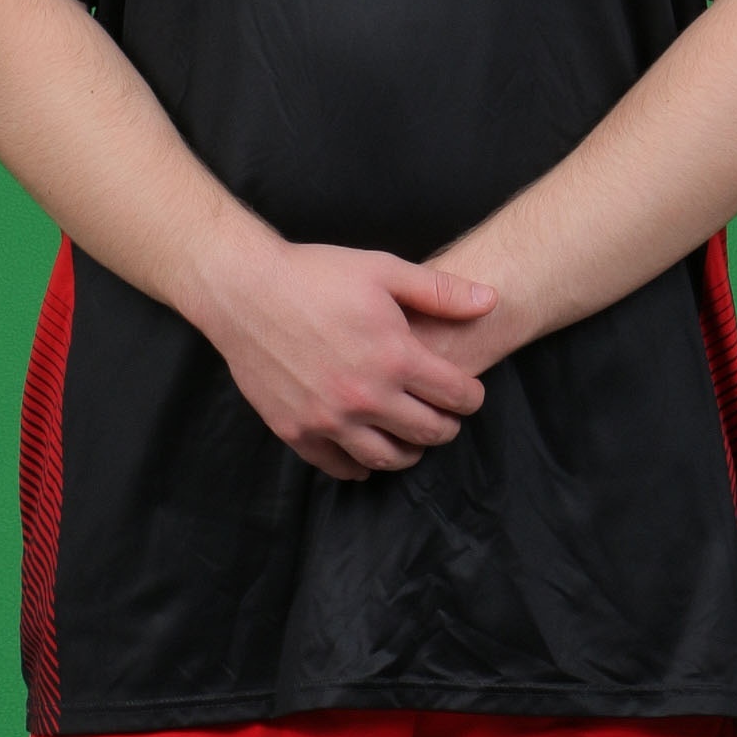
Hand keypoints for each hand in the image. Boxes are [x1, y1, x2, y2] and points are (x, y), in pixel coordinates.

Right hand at [191, 238, 495, 481]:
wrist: (244, 290)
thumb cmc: (314, 275)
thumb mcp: (383, 270)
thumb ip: (440, 291)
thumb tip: (492, 300)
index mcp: (395, 357)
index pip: (456, 396)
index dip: (471, 397)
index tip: (468, 393)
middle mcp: (366, 396)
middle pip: (428, 433)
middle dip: (446, 426)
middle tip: (444, 416)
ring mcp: (329, 419)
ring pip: (388, 458)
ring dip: (409, 452)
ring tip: (411, 438)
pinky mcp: (297, 431)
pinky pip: (340, 466)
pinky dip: (361, 465)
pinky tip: (367, 451)